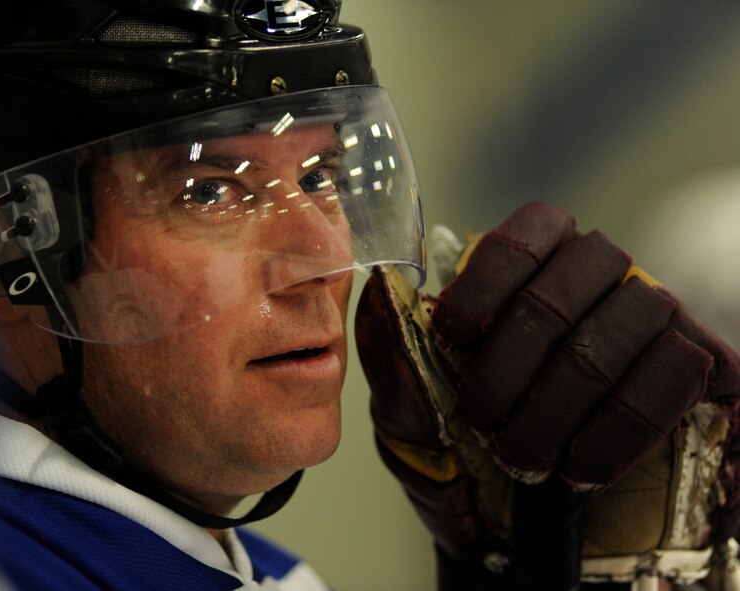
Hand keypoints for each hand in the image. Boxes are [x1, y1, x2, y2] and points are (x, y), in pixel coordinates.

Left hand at [356, 202, 739, 588]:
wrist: (517, 537)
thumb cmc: (460, 461)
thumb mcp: (407, 413)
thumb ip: (391, 349)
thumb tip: (382, 281)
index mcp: (532, 269)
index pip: (527, 233)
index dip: (486, 283)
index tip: (453, 340)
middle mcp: (603, 277)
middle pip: (571, 278)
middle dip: (515, 361)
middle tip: (485, 422)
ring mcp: (659, 316)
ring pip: (619, 328)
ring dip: (559, 405)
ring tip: (523, 458)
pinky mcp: (706, 367)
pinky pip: (673, 373)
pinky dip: (616, 431)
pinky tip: (578, 469)